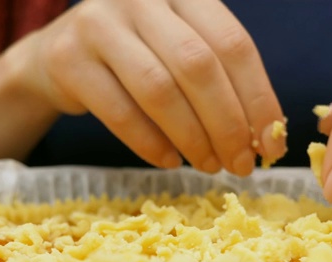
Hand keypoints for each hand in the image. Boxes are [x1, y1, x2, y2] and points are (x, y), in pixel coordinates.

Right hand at [5, 0, 284, 175]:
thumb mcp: (179, 51)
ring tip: (208, 166)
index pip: (233, 44)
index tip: (271, 145)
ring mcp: (99, 24)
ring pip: (159, 90)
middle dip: (226, 124)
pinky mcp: (68, 59)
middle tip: (239, 165)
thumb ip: (219, 81)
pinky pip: (119, 112)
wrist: (60, 56)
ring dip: (191, 138)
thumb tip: (265, 139)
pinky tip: (169, 161)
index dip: (258, 99)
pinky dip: (150, 144)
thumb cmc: (135, 58)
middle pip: (198, 66)